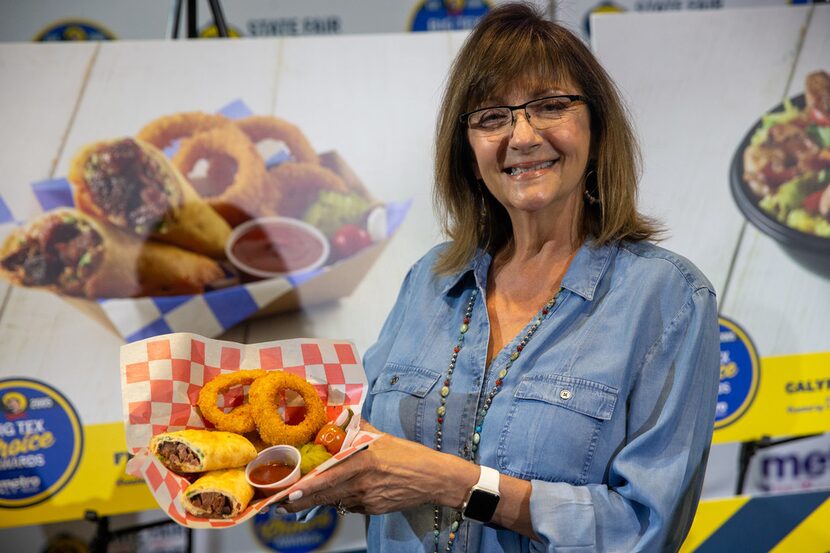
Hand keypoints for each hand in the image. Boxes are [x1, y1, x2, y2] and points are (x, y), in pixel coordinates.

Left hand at [283, 420, 475, 514]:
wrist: (434, 478)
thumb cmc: (409, 455)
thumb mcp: (382, 437)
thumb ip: (357, 428)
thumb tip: (340, 415)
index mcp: (364, 461)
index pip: (329, 477)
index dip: (307, 488)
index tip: (288, 493)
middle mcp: (363, 483)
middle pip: (326, 495)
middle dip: (302, 501)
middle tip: (282, 503)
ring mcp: (369, 499)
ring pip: (336, 501)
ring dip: (320, 500)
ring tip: (300, 499)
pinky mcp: (374, 510)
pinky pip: (351, 506)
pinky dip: (343, 500)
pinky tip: (345, 492)